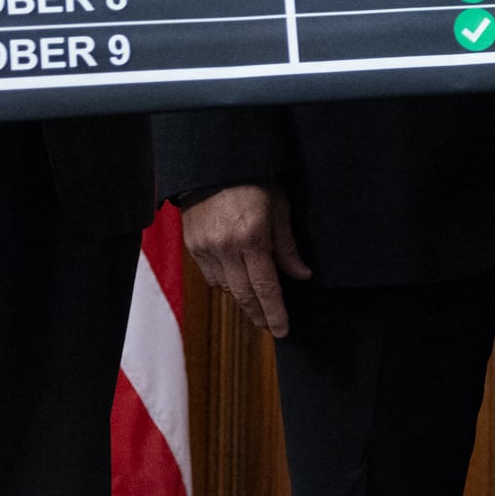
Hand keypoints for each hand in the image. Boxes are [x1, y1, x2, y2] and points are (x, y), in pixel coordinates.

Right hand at [183, 183, 311, 336]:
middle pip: (243, 294)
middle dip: (258, 314)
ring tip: (256, 304)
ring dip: (242, 298)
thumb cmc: (254, 183)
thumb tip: (302, 275)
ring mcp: (205, 248)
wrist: (214, 165)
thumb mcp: (279, 209)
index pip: (266, 287)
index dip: (275, 311)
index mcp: (252, 238)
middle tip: (270, 328)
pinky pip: (210, 276)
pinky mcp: (192, 246)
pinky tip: (236, 281)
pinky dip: (225, 282)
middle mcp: (226, 248)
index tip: (282, 330)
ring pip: (225, 287)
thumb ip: (288, 246)